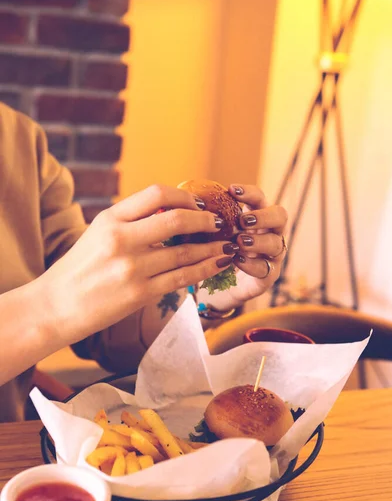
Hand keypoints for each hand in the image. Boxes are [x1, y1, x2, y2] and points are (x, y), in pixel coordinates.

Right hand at [41, 185, 238, 344]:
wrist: (55, 306)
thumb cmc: (78, 269)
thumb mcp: (97, 233)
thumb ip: (130, 222)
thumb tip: (171, 213)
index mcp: (110, 218)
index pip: (156, 194)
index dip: (184, 196)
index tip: (198, 204)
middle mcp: (121, 239)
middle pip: (176, 219)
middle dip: (204, 220)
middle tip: (218, 223)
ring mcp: (132, 268)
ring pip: (184, 252)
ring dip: (211, 247)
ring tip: (227, 245)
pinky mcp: (140, 293)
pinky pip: (181, 278)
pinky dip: (204, 269)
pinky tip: (217, 264)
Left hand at [204, 184, 287, 308]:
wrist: (218, 290)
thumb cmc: (214, 255)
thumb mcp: (209, 235)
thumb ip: (207, 220)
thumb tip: (186, 201)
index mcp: (255, 218)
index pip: (259, 198)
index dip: (249, 193)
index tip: (231, 190)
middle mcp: (268, 233)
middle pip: (280, 216)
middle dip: (263, 216)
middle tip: (243, 221)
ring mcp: (271, 255)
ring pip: (276, 244)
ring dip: (258, 241)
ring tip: (240, 242)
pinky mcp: (268, 276)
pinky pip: (266, 269)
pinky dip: (252, 264)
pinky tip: (238, 261)